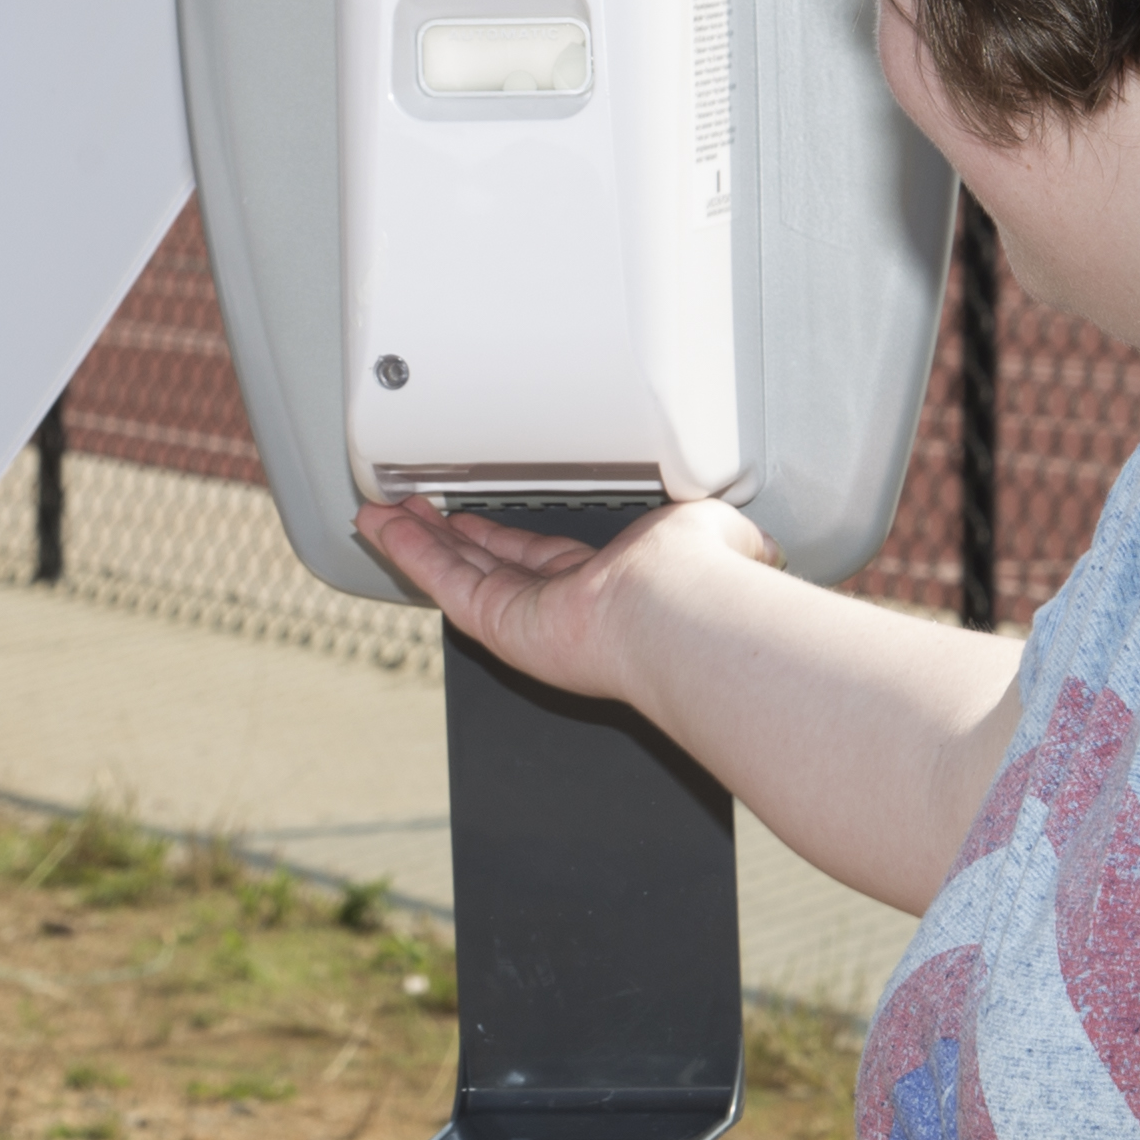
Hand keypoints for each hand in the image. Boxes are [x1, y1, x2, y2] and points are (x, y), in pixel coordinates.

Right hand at [351, 494, 779, 708]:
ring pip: (458, 575)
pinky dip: (411, 554)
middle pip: (488, 567)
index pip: (540, 559)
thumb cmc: (705, 581)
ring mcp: (528, 618)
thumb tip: (759, 536)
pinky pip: (446, 583)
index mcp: (606, 583)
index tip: (473, 518)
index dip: (501, 538)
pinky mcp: (502, 625)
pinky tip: (385, 529)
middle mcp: (561, 607)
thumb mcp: (712, 530)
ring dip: (416, 543)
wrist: (683, 614)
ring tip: (379, 517)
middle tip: (412, 514)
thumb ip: (719, 528)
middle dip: (447, 539)